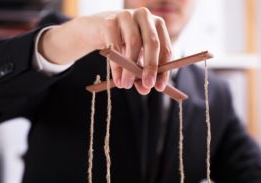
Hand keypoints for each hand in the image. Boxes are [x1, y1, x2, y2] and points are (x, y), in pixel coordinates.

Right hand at [39, 8, 171, 93]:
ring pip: (134, 43)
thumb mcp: (134, 59)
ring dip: (131, 69)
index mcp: (156, 25)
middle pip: (152, 42)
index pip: (165, 48)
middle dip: (151, 67)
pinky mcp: (109, 21)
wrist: (95, 31)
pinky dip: (117, 66)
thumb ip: (141, 73)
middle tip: (147, 86)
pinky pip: (115, 46)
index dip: (163, 69)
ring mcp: (127, 16)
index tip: (159, 87)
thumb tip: (145, 89)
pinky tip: (117, 79)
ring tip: (126, 85)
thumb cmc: (121, 44)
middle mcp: (144, 16)